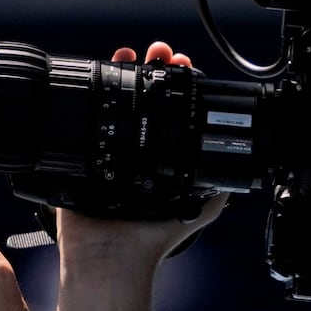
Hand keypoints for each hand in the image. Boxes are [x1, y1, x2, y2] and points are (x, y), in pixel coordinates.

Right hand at [54, 42, 228, 274]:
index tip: (180, 66)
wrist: (113, 258)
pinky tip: (94, 76)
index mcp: (153, 159)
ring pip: (106, 103)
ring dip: (116, 74)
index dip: (172, 86)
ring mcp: (98, 154)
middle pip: (136, 98)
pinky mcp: (72, 161)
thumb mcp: (196, 211)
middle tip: (157, 52)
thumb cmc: (150, 241)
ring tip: (128, 53)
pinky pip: (74, 125)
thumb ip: (215, 192)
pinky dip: (81, 96)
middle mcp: (127, 153)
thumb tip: (237, 174)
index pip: (163, 112)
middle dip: (147, 71)